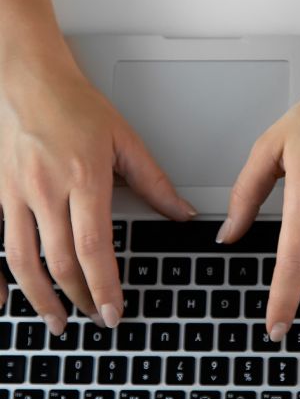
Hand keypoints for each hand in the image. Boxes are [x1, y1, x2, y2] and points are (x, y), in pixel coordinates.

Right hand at [0, 57, 195, 333]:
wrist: (23, 77)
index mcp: (82, 179)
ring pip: (22, 260)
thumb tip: (183, 213)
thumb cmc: (72, 104)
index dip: (104, 285)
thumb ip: (154, 182)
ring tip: (58, 321)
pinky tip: (5, 298)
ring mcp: (14, 194)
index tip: (114, 311)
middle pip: (60, 262)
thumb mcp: (124, 140)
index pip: (93, 247)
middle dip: (80, 298)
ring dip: (42, 297)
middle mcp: (44, 191)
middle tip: (96, 319)